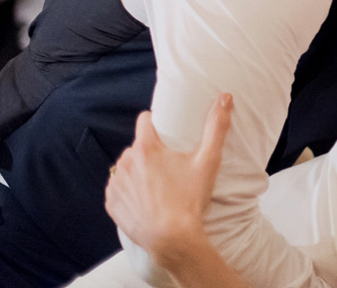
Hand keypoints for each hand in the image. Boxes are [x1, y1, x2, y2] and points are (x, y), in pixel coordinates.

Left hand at [106, 94, 232, 266]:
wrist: (172, 239)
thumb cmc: (190, 199)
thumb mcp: (208, 161)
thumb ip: (216, 126)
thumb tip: (225, 97)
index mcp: (147, 148)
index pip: (145, 120)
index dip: (156, 123)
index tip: (166, 133)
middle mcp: (125, 162)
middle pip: (137, 146)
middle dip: (149, 152)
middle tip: (168, 166)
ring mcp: (116, 184)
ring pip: (126, 166)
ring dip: (137, 170)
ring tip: (157, 185)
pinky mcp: (112, 203)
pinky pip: (118, 188)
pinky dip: (128, 191)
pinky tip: (145, 200)